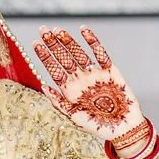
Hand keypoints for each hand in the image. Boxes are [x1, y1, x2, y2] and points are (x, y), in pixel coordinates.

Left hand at [32, 25, 144, 144]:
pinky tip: (84, 30)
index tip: (35, 43)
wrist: (123, 129)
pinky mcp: (111, 71)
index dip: (45, 56)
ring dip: (68, 41)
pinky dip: (93, 41)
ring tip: (58, 30)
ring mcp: (95, 74)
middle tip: (43, 29)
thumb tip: (42, 86)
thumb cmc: (97, 126)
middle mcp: (80, 80)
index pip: (54, 69)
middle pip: (64, 58)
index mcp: (69, 90)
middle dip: (53, 44)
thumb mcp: (74, 117)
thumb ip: (59, 102)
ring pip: (79, 53)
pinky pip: (100, 53)